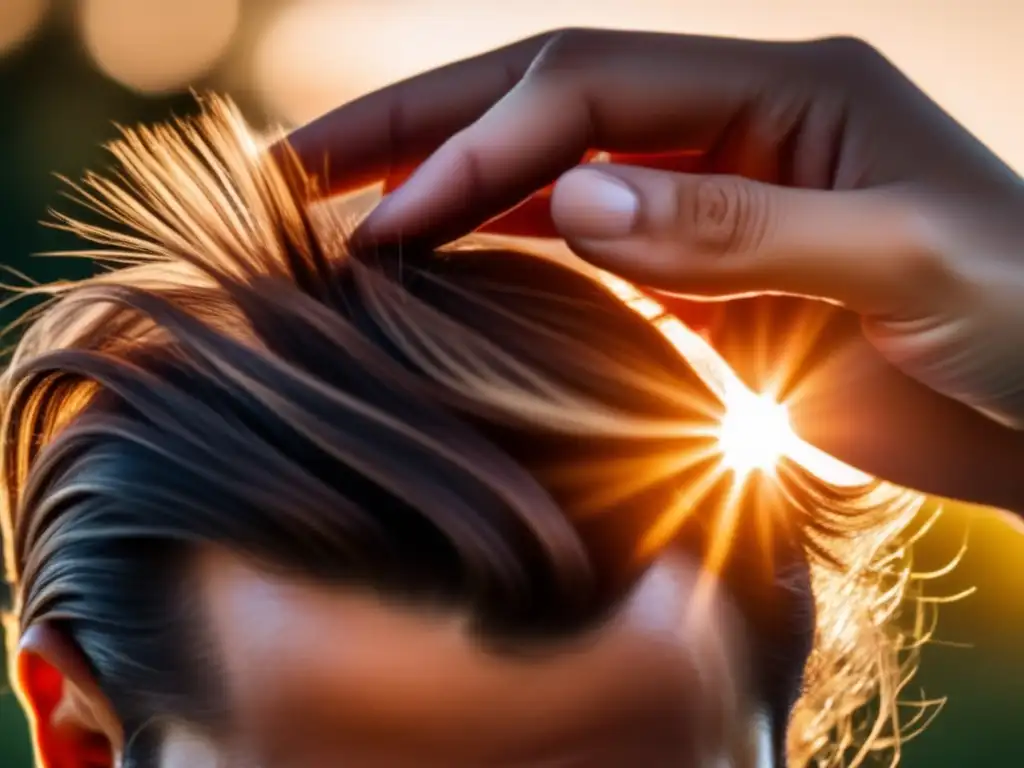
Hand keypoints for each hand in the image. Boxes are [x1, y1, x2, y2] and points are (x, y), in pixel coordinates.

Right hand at [287, 29, 1023, 511]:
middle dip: (423, 129)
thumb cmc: (1022, 321)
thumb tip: (573, 205)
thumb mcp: (902, 260)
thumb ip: (737, 228)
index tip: (388, 224)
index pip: (588, 91)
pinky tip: (443, 265)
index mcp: (784, 90)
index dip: (481, 147)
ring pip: (551, 172)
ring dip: (449, 186)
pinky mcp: (705, 275)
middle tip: (301, 166)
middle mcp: (733, 127)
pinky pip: (582, 247)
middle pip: (547, 102)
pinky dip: (505, 249)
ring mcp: (711, 201)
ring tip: (344, 213)